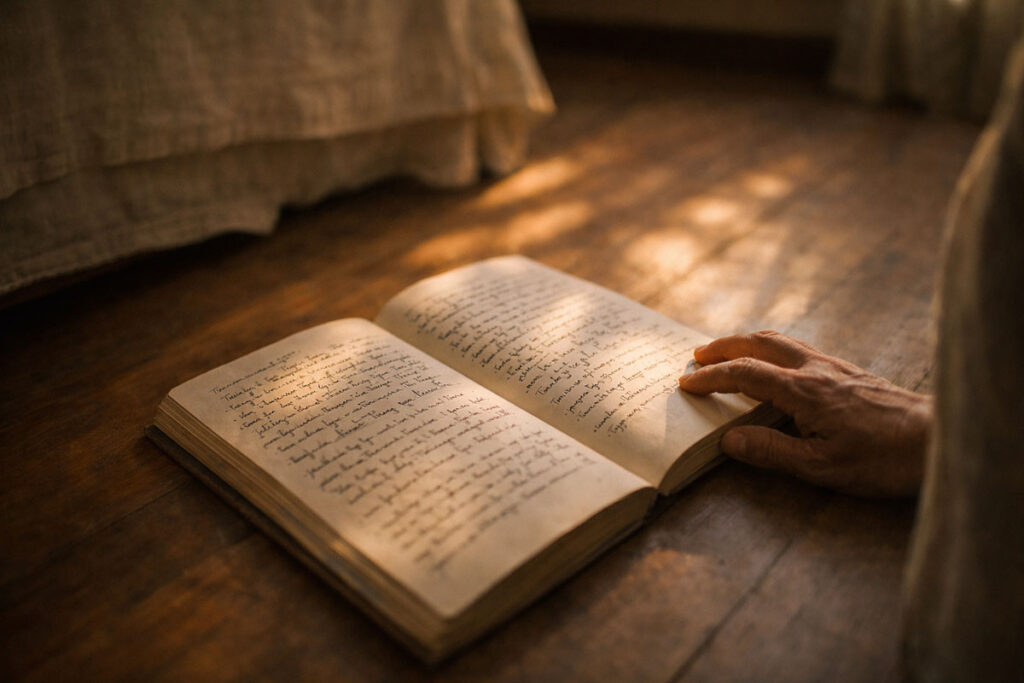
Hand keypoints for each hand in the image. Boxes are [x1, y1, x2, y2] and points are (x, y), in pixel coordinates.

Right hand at [678, 331, 931, 496]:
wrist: (938, 438)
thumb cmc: (884, 458)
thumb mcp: (823, 467)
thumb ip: (772, 452)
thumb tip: (729, 439)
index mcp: (803, 391)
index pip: (744, 373)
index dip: (711, 377)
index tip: (685, 383)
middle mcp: (815, 369)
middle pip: (758, 343)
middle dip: (722, 346)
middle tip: (696, 356)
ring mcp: (833, 366)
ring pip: (780, 340)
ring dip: (746, 341)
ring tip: (726, 351)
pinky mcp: (848, 371)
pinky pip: (798, 348)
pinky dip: (771, 347)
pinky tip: (774, 363)